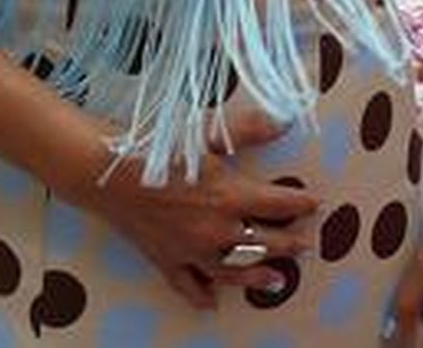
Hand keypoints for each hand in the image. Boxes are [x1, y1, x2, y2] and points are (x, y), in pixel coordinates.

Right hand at [74, 106, 319, 309]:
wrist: (106, 172)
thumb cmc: (155, 146)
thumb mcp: (205, 133)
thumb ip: (248, 128)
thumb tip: (286, 120)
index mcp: (230, 197)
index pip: (278, 204)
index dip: (300, 204)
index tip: (316, 203)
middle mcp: (217, 230)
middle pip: (264, 242)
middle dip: (289, 244)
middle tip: (306, 246)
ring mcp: (192, 250)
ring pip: (234, 271)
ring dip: (257, 277)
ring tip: (276, 280)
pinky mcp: (167, 260)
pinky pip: (189, 286)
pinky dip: (201, 296)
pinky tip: (212, 303)